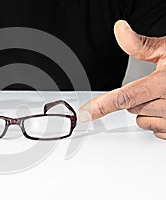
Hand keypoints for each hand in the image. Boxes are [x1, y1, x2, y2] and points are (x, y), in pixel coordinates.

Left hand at [78, 20, 165, 138]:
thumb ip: (140, 45)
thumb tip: (120, 29)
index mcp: (164, 83)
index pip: (124, 97)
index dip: (101, 106)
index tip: (85, 115)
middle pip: (131, 108)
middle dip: (136, 98)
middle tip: (153, 86)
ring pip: (142, 121)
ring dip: (146, 111)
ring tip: (163, 97)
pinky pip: (157, 131)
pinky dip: (158, 121)